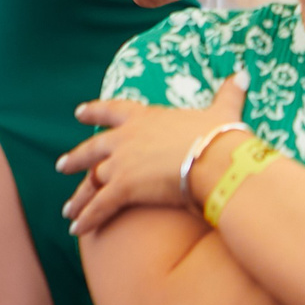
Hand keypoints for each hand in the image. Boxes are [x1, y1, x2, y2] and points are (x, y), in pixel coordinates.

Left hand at [59, 69, 247, 235]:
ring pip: (91, 181)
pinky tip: (78, 230)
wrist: (216, 160)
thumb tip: (242, 74)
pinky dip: (88, 218)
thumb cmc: (219, 135)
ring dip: (79, 196)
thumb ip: (228, 93)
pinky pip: (100, 206)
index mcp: (145, 117)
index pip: (114, 110)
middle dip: (76, 158)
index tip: (79, 113)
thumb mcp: (223, 110)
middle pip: (92, 148)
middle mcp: (126, 138)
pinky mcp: (123, 188)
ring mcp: (121, 163)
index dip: (95, 110)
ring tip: (69, 209)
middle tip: (61, 165)